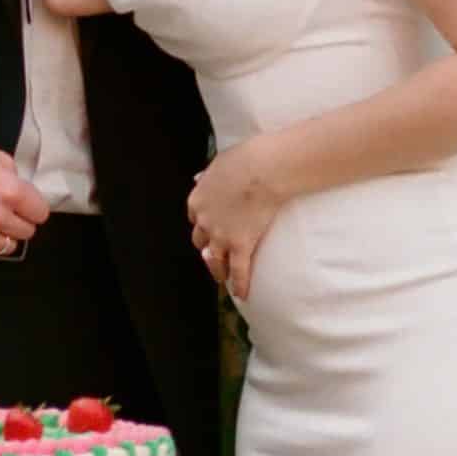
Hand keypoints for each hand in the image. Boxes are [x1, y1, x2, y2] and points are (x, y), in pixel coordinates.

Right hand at [0, 132, 48, 258]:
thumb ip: (14, 177)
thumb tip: (23, 192)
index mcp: (10, 191)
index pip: (40, 213)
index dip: (33, 207)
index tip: (27, 205)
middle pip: (27, 232)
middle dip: (20, 220)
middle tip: (7, 210)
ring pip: (7, 247)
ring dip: (2, 235)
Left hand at [187, 139, 285, 301]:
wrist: (262, 170)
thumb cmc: (244, 161)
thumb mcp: (217, 164)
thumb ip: (207, 176)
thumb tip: (198, 178)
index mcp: (197, 201)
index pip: (194, 218)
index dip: (202, 223)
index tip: (208, 227)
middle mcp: (205, 222)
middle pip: (201, 241)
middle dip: (207, 246)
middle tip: (214, 252)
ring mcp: (222, 236)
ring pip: (215, 260)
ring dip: (217, 269)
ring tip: (222, 277)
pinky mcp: (241, 245)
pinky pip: (238, 270)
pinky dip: (240, 284)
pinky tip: (242, 295)